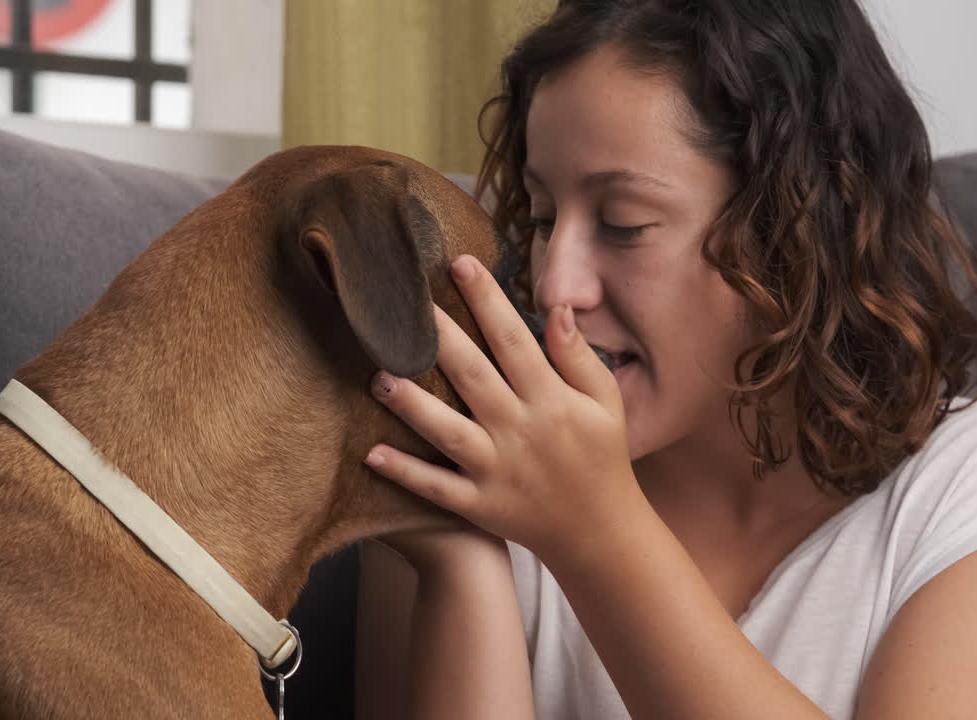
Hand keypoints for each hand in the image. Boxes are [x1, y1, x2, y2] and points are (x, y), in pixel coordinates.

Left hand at [364, 254, 642, 568]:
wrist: (601, 534)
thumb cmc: (602, 457)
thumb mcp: (605, 403)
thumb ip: (578, 356)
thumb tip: (557, 307)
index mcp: (552, 400)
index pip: (513, 340)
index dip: (486, 299)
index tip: (460, 263)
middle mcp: (521, 431)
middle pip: (472, 376)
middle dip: (437, 337)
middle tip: (401, 304)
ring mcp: (497, 470)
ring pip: (446, 432)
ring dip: (410, 404)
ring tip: (377, 376)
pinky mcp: (479, 505)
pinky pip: (436, 488)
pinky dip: (405, 473)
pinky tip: (371, 453)